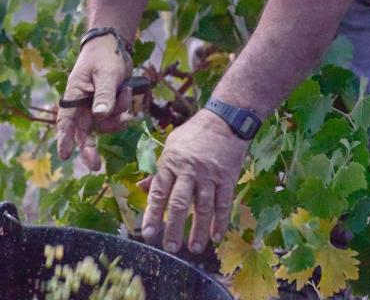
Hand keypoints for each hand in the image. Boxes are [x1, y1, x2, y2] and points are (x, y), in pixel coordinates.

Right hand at [56, 34, 133, 170]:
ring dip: (118, 116)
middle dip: (89, 149)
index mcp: (75, 96)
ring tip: (126, 90)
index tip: (63, 156)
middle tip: (95, 166)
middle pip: (83, 133)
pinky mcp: (109, 107)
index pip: (65, 121)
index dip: (63, 139)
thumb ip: (104, 95)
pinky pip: (117, 118)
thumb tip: (100, 115)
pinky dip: (125, 110)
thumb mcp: (106, 74)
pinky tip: (128, 90)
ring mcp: (96, 108)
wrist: (114, 45)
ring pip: (105, 126)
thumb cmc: (104, 56)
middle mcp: (83, 106)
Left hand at [139, 109, 248, 254]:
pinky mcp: (227, 178)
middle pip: (180, 203)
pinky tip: (216, 236)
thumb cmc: (194, 134)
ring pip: (203, 207)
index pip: (159, 192)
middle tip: (170, 247)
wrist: (225, 120)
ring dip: (199, 230)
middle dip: (174, 227)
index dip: (153, 213)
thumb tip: (142, 189)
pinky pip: (224, 203)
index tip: (148, 232)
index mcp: (171, 163)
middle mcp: (189, 171)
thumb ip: (158, 170)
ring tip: (194, 248)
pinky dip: (221, 221)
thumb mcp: (170, 146)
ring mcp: (209, 175)